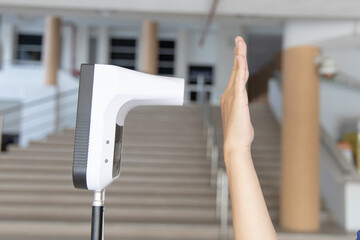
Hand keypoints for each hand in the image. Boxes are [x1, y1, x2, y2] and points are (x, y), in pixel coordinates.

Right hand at [220, 37, 253, 154]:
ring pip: (237, 71)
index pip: (236, 76)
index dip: (238, 62)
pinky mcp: (238, 99)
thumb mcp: (240, 119)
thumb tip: (242, 112)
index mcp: (229, 98)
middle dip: (238, 52)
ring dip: (239, 55)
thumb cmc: (239, 135)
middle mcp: (229, 95)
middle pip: (235, 69)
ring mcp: (232, 96)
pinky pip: (239, 79)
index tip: (239, 51)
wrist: (235, 145)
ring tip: (240, 42)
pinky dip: (240, 67)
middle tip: (239, 39)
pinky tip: (240, 57)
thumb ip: (241, 111)